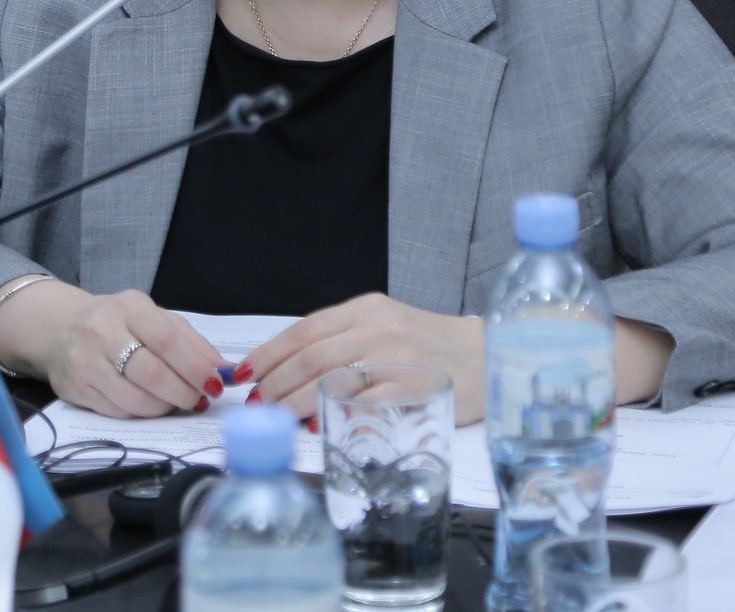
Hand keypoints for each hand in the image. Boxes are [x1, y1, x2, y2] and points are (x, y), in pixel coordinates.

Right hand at [0, 280, 230, 418]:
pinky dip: (142, 414)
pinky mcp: (74, 388)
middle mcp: (102, 331)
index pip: (167, 340)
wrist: (60, 328)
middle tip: (200, 400)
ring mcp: (85, 361)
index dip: (196, 367)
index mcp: (128, 307)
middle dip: (184, 393)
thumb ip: (190, 342)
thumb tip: (224, 370)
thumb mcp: (153, 318)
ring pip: (136, 399)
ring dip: (166, 407)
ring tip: (178, 403)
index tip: (215, 384)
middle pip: (152, 373)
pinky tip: (151, 405)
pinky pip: (118, 411)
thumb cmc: (118, 323)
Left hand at [240, 293, 486, 424]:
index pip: (303, 331)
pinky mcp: (414, 387)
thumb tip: (290, 368)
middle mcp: (378, 328)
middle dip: (274, 383)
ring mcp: (396, 357)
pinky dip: (335, 414)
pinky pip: (365, 402)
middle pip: (310, 357)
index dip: (269, 354)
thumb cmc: (431, 346)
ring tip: (275, 418)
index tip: (245, 374)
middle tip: (256, 404)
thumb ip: (344, 339)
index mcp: (366, 309)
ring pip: (329, 378)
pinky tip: (317, 425)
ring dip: (293, 402)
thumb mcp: (385, 326)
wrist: (489, 356)